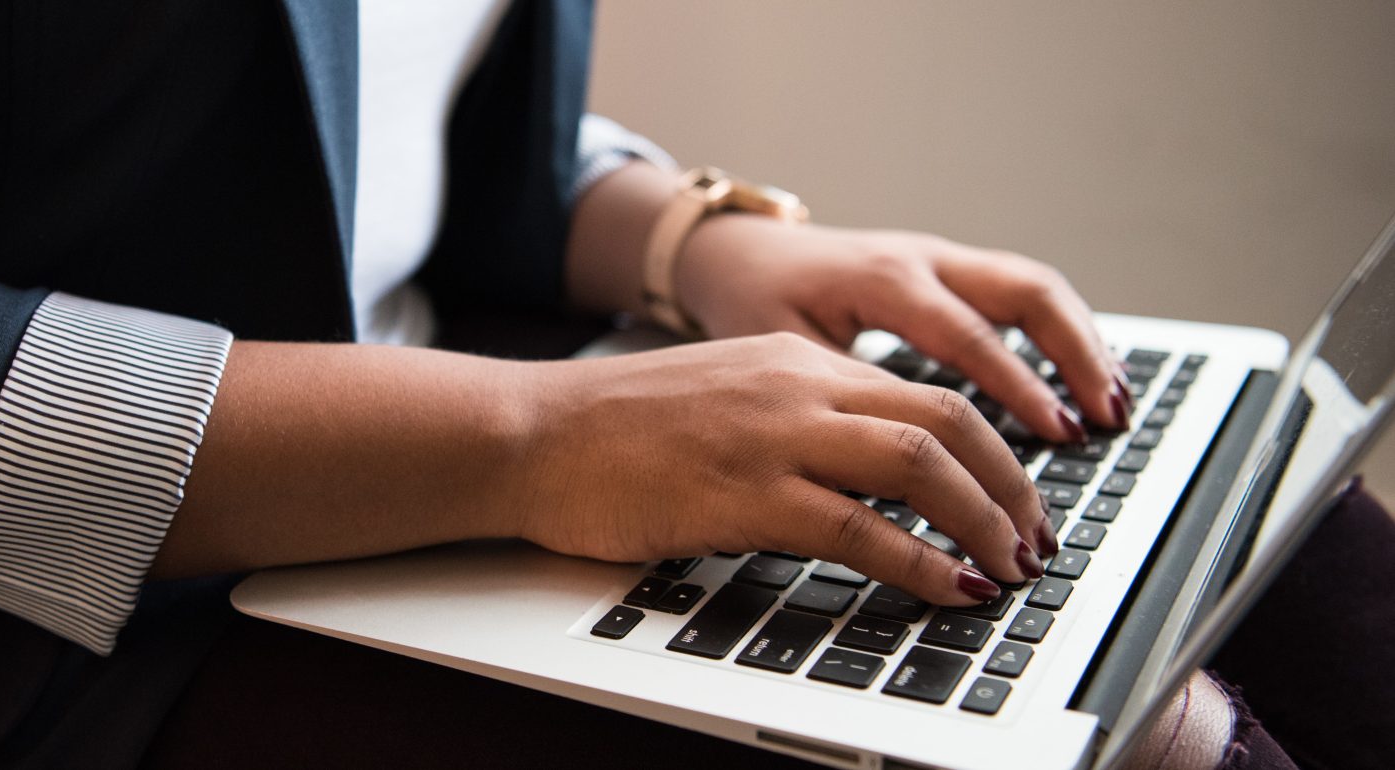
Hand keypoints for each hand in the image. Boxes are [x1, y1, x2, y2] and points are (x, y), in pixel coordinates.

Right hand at [517, 332, 1056, 605]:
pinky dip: (920, 563)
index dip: (993, 451)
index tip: (1017, 499)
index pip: (928, 394)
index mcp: (796, 361)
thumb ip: (795, 419)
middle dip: (1012, 486)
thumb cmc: (612, 428)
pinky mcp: (742, 494)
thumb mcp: (724, 398)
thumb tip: (864, 476)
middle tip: (1036, 540)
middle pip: (948, 420)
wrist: (531, 433)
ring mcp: (772, 437)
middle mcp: (797, 386)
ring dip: (983, 521)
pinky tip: (950, 589)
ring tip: (1011, 567)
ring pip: (919, 464)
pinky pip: (858, 528)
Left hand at [676, 216, 1132, 443]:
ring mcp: (939, 258)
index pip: (969, 336)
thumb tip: (900, 468)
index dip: (1018, 388)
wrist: (734, 253)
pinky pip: (1018, 292)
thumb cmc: (751, 305)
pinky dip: (1059, 333)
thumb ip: (843, 399)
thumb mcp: (783, 353)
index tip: (1058, 433)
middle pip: (1026, 293)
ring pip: (1033, 287)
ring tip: (1114, 405)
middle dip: (1076, 357)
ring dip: (1081, 343)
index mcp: (881, 280)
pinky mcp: (946, 269)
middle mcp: (920, 260)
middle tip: (1107, 418)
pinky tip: (1083, 379)